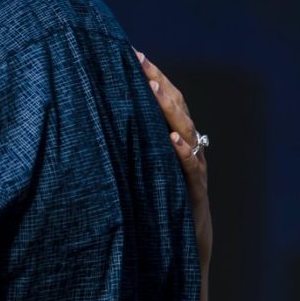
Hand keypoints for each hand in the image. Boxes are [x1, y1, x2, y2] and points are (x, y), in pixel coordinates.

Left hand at [136, 48, 210, 265]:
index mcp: (174, 140)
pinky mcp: (195, 192)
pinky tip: (173, 139)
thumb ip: (135, 149)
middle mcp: (188, 147)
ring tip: (152, 87)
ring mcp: (194, 168)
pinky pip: (192, 168)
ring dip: (168, 108)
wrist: (185, 247)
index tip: (132, 53)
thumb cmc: (161, 207)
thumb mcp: (144, 173)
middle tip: (138, 58)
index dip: (151, 76)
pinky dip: (183, 152)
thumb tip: (104, 127)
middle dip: (157, 80)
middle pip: (176, 107)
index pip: (165, 101)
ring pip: (185, 130)